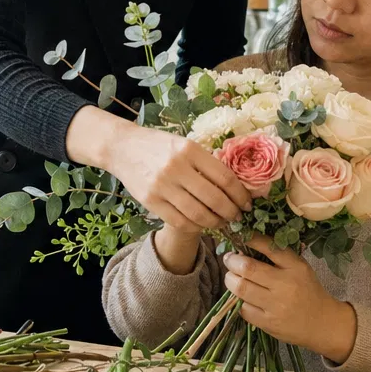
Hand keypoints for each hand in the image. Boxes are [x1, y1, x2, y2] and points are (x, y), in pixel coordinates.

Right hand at [83, 115, 251, 232]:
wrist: (123, 148)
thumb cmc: (159, 145)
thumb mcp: (185, 144)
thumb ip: (207, 163)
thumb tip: (236, 187)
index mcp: (190, 150)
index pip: (225, 178)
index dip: (241, 195)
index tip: (247, 203)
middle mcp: (176, 168)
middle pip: (214, 199)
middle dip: (231, 212)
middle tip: (238, 216)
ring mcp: (162, 186)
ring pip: (198, 214)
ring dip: (215, 222)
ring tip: (222, 222)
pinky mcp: (150, 201)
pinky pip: (180, 221)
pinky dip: (195, 226)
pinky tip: (202, 223)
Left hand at [222, 235, 357, 362]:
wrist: (322, 323)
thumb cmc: (308, 291)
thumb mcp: (300, 268)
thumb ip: (279, 257)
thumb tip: (246, 246)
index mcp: (296, 267)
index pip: (269, 247)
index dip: (250, 239)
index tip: (239, 236)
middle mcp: (285, 285)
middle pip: (248, 268)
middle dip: (232, 261)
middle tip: (229, 259)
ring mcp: (276, 305)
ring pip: (241, 288)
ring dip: (231, 280)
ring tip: (232, 277)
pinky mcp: (269, 323)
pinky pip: (244, 308)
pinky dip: (240, 301)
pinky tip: (244, 298)